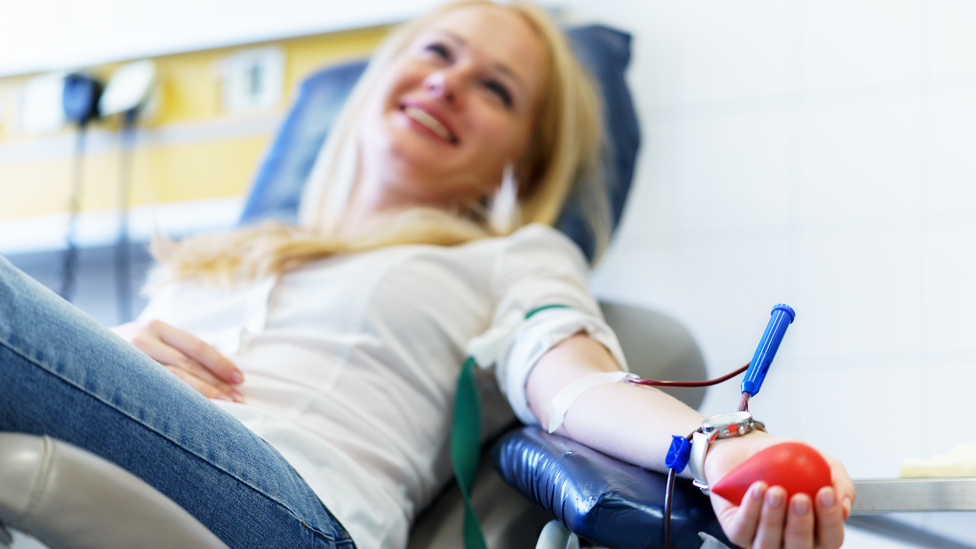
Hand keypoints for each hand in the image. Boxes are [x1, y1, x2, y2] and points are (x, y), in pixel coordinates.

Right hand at [111, 319, 244, 402]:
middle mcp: (140, 339)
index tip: (239, 379)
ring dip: (202, 396)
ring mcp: (127, 360)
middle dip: (216, 384)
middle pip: (187, 365)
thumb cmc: (121, 351)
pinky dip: (178, 403)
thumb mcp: (146, 340)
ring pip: (172, 381)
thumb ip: (174, 350)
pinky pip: (154, 394)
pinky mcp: (118, 378)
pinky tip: (193, 414)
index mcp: (153, 326)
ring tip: (225, 408)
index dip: (220, 364)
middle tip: (238, 399)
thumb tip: (216, 373)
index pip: (195, 347)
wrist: (72, 352)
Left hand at [704, 433, 854, 548]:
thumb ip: (837, 479)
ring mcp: (763, 539)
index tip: (826, 493)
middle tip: (800, 498)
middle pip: (801, 547)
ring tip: (775, 490)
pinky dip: (751, 510)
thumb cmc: (782, 459)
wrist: (745, 450)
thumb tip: (844, 505)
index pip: (830, 538)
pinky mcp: (738, 532)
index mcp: (815, 530)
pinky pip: (744, 529)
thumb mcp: (817, 460)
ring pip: (770, 543)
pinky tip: (757, 490)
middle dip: (801, 524)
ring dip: (774, 518)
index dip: (831, 521)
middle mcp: (790, 541)